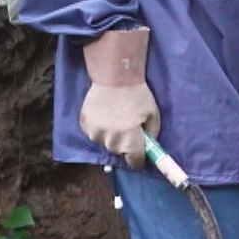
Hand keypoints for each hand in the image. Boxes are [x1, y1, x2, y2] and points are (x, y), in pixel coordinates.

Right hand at [79, 28, 159, 167]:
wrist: (114, 77)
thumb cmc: (137, 95)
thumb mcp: (153, 115)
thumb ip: (152, 134)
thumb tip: (148, 145)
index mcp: (130, 139)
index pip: (135, 161)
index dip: (139, 159)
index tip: (140, 155)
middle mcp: (111, 140)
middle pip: (119, 151)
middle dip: (125, 143)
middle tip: (129, 127)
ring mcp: (95, 133)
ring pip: (105, 142)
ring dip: (111, 136)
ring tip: (116, 118)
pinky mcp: (85, 124)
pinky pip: (94, 133)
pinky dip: (99, 128)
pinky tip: (105, 114)